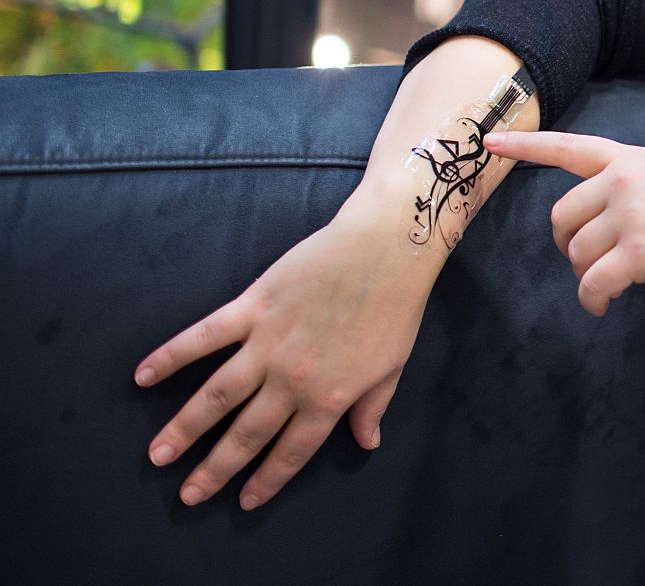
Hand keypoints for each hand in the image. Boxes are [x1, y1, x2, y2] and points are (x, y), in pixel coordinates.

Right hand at [134, 214, 436, 509]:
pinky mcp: (252, 308)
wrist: (385, 249)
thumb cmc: (396, 306)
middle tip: (187, 496)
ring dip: (183, 428)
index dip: (267, 480)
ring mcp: (267, 344)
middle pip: (246, 434)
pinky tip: (142, 376)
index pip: (291, 450)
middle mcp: (292, 380)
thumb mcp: (393, 366)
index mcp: (329, 397)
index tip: (243, 502)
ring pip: (216, 396)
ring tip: (157, 455)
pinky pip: (204, 337)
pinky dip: (171, 356)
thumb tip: (367, 443)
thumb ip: (373, 407)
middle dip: (214, 469)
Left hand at [484, 130, 644, 316]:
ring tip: (605, 289)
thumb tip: (609, 214)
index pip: (568, 147)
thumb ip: (637, 182)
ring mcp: (631, 214)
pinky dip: (592, 300)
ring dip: (584, 276)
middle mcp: (624, 180)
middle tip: (587, 262)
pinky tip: (603, 306)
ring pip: (577, 252)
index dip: (525, 145)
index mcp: (631, 159)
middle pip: (562, 215)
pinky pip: (593, 282)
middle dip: (567, 245)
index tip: (490, 141)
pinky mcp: (639, 252)